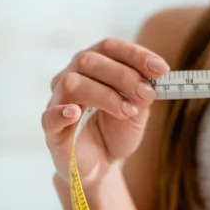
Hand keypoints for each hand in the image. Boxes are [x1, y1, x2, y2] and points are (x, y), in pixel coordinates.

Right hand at [41, 38, 168, 188]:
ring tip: (127, 111)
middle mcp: (73, 75)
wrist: (102, 163)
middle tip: (147, 94)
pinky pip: (49, 115)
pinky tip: (74, 113)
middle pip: (90, 60)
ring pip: (73, 83)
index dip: (136, 54)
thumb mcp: (138, 110)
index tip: (161, 68)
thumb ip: (143, 94)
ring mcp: (59, 100)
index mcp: (95, 64)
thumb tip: (152, 80)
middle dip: (124, 75)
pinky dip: (61, 112)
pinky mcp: (51, 128)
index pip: (110, 47)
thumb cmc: (118, 129)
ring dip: (105, 95)